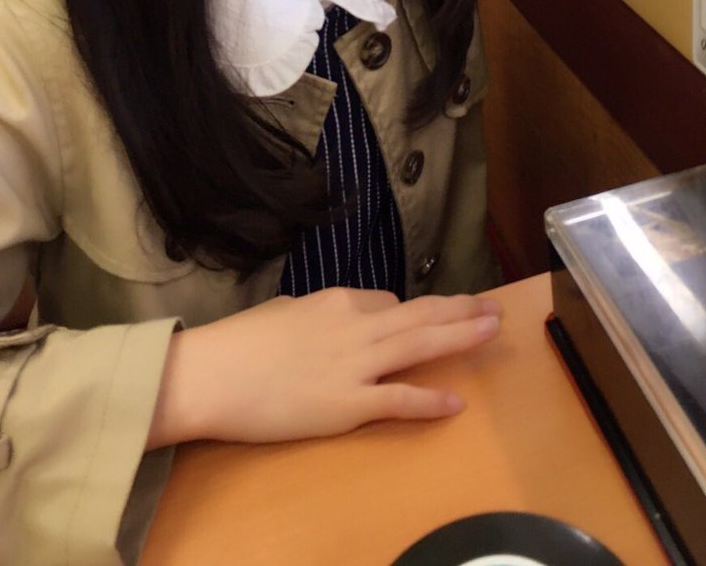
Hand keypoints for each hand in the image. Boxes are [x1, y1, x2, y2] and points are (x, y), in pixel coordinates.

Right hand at [147, 289, 500, 448]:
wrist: (212, 373)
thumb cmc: (238, 341)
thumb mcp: (284, 311)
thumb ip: (316, 315)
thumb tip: (330, 320)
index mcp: (338, 301)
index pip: (389, 303)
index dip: (413, 314)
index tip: (428, 319)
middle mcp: (356, 326)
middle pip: (420, 314)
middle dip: (460, 310)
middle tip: (493, 308)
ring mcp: (356, 365)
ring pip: (420, 344)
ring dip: (461, 336)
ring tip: (492, 330)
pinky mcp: (348, 404)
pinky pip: (399, 399)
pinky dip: (430, 400)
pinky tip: (455, 403)